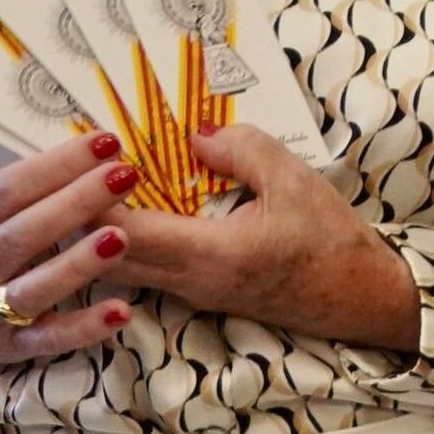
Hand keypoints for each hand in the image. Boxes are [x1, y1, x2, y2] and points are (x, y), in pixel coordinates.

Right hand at [0, 135, 147, 399]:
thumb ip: (3, 193)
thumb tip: (69, 157)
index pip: (6, 189)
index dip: (55, 165)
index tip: (104, 142)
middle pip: (24, 232)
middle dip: (77, 201)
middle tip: (126, 173)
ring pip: (35, 286)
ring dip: (80, 263)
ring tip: (122, 236)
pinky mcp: (7, 346)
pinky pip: (49, 339)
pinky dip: (84, 328)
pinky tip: (121, 310)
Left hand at [106, 127, 420, 350]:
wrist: (361, 299)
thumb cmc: (332, 241)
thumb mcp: (295, 182)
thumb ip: (243, 151)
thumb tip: (194, 134)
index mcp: (213, 254)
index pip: (124, 231)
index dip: (93, 196)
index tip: (85, 159)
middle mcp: (191, 281)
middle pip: (105, 256)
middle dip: (82, 215)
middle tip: (72, 171)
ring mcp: (191, 293)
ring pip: (121, 267)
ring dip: (100, 230)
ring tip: (92, 186)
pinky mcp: (198, 295)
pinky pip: (145, 269)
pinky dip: (126, 240)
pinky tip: (131, 209)